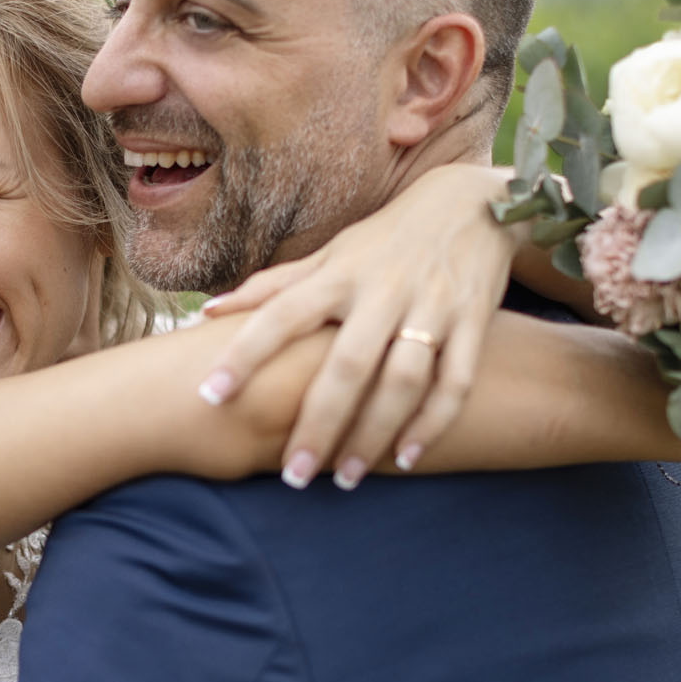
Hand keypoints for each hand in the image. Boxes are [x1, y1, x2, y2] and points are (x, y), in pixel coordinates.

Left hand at [199, 162, 521, 487]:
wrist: (474, 204)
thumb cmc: (385, 240)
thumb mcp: (331, 254)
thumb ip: (273, 287)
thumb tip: (206, 311)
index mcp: (340, 274)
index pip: (281, 315)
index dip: (243, 353)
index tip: (210, 395)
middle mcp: (383, 291)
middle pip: (346, 366)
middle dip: (318, 424)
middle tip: (292, 476)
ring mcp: (432, 307)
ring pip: (402, 382)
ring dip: (372, 435)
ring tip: (344, 478)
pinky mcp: (472, 322)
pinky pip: (454, 382)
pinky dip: (432, 424)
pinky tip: (405, 459)